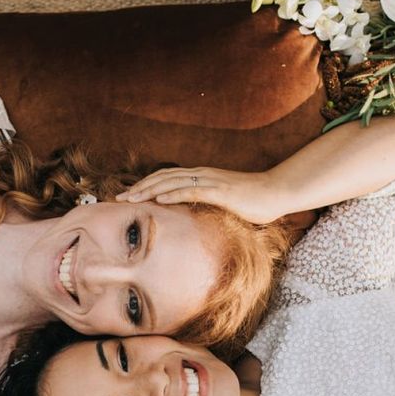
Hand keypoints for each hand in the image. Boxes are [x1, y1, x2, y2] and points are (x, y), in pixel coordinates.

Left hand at [116, 166, 286, 223]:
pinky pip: (191, 190)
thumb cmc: (253, 201)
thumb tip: (194, 221)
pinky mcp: (219, 190)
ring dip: (148, 189)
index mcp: (201, 177)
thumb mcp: (225, 204)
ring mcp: (209, 180)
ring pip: (171, 181)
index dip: (145, 185)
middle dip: (139, 187)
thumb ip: (208, 207)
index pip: (166, 178)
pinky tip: (157, 198)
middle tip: (118, 197)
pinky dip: (171, 193)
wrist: (276, 192)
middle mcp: (201, 175)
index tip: (128, 196)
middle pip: (162, 177)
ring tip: (130, 198)